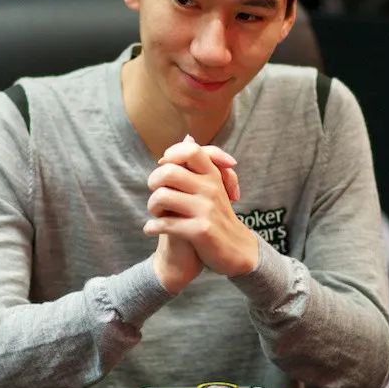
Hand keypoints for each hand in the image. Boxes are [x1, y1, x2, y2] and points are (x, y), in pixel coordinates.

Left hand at [145, 138, 258, 280]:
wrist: (237, 251)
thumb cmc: (218, 217)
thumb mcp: (213, 187)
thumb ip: (199, 164)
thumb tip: (187, 136)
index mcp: (213, 175)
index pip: (190, 151)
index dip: (171, 155)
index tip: (164, 166)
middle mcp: (210, 189)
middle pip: (168, 172)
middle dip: (153, 182)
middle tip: (155, 192)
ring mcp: (206, 209)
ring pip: (162, 197)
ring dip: (151, 206)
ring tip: (155, 212)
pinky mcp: (200, 230)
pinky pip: (165, 223)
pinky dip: (152, 226)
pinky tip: (151, 228)